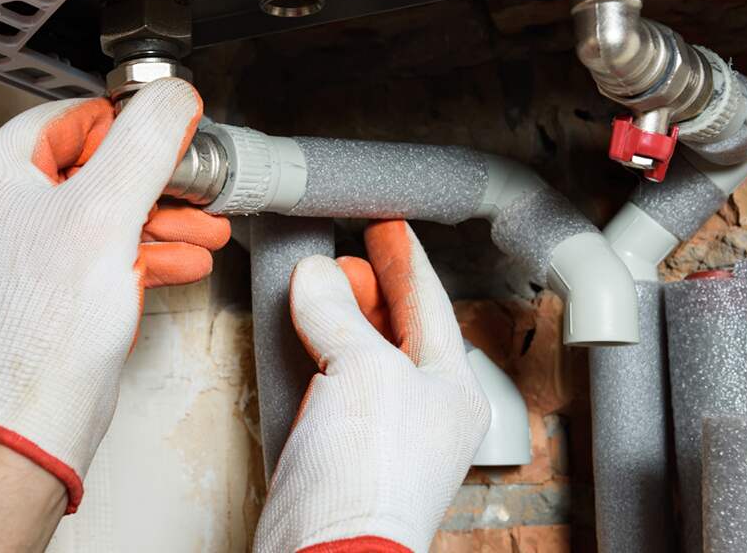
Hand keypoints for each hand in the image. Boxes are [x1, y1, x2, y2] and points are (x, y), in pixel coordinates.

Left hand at [0, 79, 229, 512]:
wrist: (34, 418)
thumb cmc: (46, 331)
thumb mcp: (110, 211)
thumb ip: (146, 142)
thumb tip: (170, 98)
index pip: (65, 120)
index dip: (127, 127)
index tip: (170, 134)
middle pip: (86, 171)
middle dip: (154, 186)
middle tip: (193, 188)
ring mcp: (3, 255)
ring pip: (93, 216)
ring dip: (154, 222)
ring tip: (202, 228)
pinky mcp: (28, 291)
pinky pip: (86, 254)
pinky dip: (132, 255)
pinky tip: (178, 260)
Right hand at [254, 220, 489, 552]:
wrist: (325, 552)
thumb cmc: (369, 480)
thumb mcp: (363, 371)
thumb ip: (340, 314)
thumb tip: (317, 276)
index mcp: (452, 390)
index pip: (431, 305)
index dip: (406, 260)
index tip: (386, 227)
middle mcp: (420, 411)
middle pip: (396, 328)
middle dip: (371, 286)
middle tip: (347, 250)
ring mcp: (377, 432)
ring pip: (358, 355)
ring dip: (337, 316)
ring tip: (318, 282)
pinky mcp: (334, 451)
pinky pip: (325, 385)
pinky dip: (310, 353)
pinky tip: (294, 335)